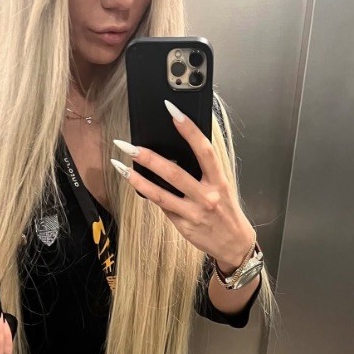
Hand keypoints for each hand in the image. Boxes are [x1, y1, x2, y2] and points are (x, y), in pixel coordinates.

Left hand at [111, 99, 255, 269]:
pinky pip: (162, 208)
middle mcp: (207, 196)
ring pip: (160, 194)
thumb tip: (173, 154)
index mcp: (219, 181)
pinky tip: (134, 184)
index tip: (172, 110)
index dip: (188, 129)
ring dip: (137, 179)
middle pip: (174, 173)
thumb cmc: (226, 211)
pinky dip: (148, 194)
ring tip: (119, 166)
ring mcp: (193, 213)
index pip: (203, 150)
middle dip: (148, 157)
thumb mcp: (221, 188)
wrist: (234, 244)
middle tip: (127, 145)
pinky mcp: (184, 226)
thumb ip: (202, 173)